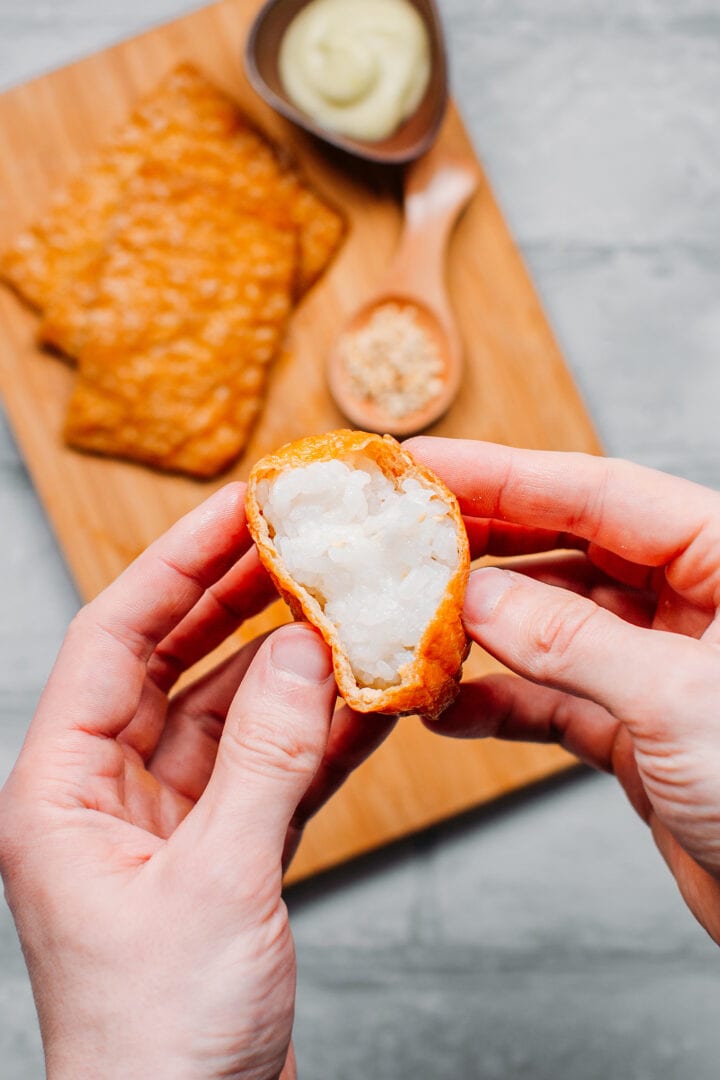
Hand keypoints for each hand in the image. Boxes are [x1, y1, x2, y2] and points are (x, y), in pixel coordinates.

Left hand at [0, 484, 394, 1079]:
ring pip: (231, 712)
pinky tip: (366, 698)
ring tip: (348, 609)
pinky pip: (269, 768)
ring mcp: (167, 823)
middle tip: (301, 539)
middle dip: (237, 598)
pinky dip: (316, 734)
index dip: (177, 563)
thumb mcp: (217, 883)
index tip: (240, 508)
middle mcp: (106, 794)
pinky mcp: (220, 855)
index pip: (113, 638)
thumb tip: (311, 652)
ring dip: (291, 666)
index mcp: (63, 790)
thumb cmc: (159, 1044)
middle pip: (173, 661)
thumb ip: (267, 758)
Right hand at [407, 437, 719, 944]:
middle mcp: (691, 601)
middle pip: (568, 545)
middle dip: (484, 543)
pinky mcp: (636, 726)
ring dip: (482, 629)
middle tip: (405, 532)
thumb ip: (571, 641)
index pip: (599, 493)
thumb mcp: (677, 700)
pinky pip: (552, 697)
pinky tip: (445, 708)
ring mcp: (658, 664)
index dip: (505, 475)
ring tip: (414, 624)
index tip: (427, 466)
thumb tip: (474, 596)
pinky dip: (499, 702)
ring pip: (552, 623)